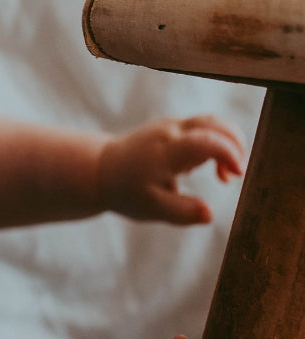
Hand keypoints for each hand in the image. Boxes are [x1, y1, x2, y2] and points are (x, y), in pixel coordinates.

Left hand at [97, 115, 244, 223]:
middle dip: (236, 144)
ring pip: (211, 124)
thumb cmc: (127, 191)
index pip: (206, 140)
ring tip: (223, 176)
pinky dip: (214, 144)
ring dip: (227, 144)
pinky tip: (205, 169)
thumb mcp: (152, 208)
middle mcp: (170, 131)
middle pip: (214, 123)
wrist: (101, 170)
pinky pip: (202, 129)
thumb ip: (182, 212)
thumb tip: (209, 215)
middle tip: (236, 173)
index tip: (237, 174)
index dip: (229, 153)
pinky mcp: (172, 128)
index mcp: (166, 151)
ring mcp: (171, 126)